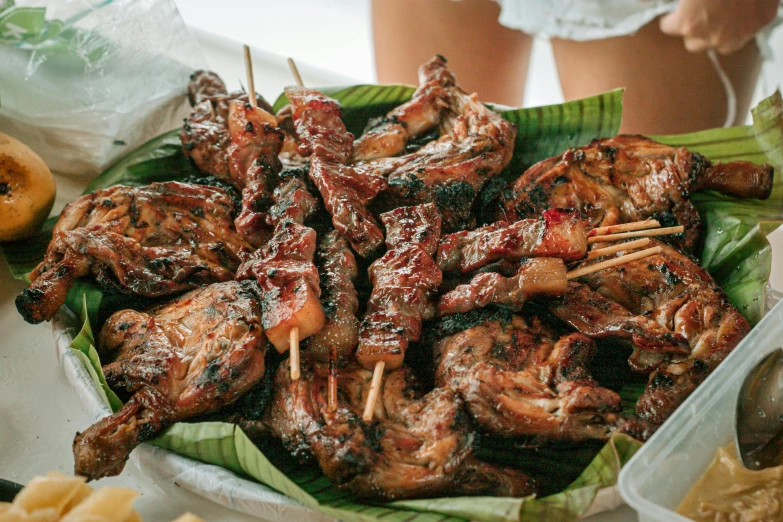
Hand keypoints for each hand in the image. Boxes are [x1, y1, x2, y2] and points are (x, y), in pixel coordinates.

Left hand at [660, 0, 778, 53]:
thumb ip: (685, 2)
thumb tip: (684, 3)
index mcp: (688, 23)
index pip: (668, 28)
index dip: (671, 18)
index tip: (674, 13)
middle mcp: (710, 36)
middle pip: (692, 44)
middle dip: (694, 32)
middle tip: (699, 15)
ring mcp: (735, 36)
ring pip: (720, 45)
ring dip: (717, 35)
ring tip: (721, 17)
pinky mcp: (758, 27)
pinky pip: (744, 34)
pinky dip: (742, 26)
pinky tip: (742, 12)